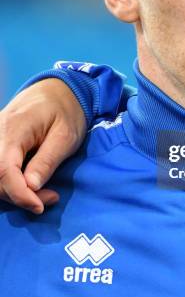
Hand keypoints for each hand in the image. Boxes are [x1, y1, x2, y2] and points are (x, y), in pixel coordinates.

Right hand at [0, 79, 86, 213]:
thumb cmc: (66, 111)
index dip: (18, 194)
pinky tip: (30, 185)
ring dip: (14, 192)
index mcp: (14, 128)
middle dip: (19, 195)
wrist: (57, 91)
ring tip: (44, 193)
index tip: (39, 206)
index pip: (4, 169)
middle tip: (49, 198)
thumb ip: (47, 160)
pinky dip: (10, 183)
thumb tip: (31, 187)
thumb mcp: (66, 135)